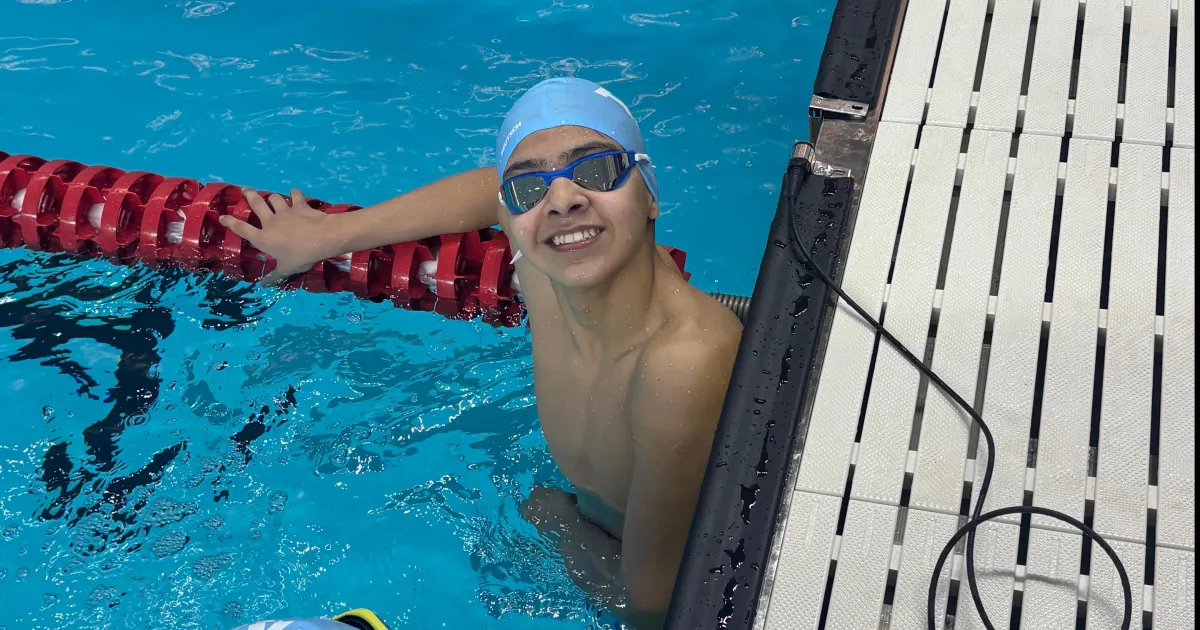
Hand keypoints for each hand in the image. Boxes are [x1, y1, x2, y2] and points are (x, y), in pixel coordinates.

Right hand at [219, 188, 337, 285]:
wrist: (322, 238)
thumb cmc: (301, 256)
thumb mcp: (287, 269)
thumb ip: (274, 276)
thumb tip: (262, 285)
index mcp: (264, 238)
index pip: (242, 229)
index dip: (230, 222)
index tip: (223, 216)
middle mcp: (271, 222)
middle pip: (256, 204)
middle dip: (249, 195)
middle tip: (244, 189)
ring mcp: (285, 211)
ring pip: (274, 198)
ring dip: (272, 197)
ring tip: (271, 197)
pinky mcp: (299, 205)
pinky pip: (295, 195)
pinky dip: (295, 193)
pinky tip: (295, 193)